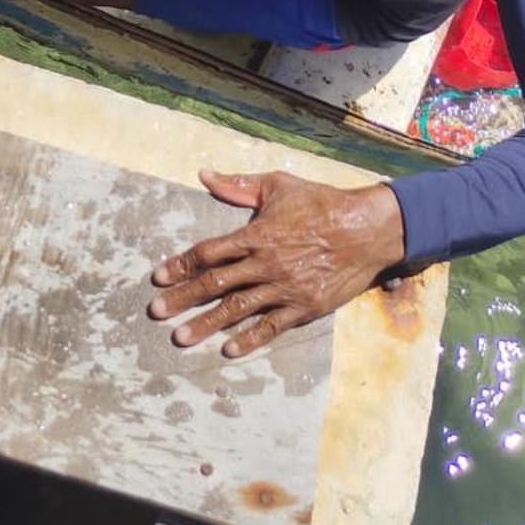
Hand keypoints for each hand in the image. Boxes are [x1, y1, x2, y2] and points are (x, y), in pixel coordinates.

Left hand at [149, 169, 406, 356]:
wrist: (368, 229)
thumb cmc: (322, 202)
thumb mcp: (279, 185)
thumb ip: (239, 184)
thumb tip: (204, 174)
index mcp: (255, 235)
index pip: (208, 252)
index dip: (180, 265)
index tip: (158, 278)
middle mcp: (265, 264)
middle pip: (214, 284)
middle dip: (182, 299)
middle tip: (156, 312)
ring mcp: (284, 288)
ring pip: (237, 309)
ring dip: (206, 324)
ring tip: (180, 337)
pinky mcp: (304, 306)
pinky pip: (271, 326)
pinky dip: (249, 339)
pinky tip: (228, 349)